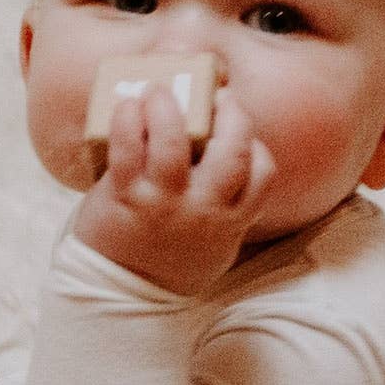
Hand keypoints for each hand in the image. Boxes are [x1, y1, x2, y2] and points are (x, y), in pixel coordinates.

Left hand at [70, 82, 278, 295]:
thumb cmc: (170, 257)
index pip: (264, 173)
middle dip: (231, 114)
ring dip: (170, 107)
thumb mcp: (216, 241)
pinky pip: (126, 150)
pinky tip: (127, 107)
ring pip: (176, 143)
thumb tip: (228, 156)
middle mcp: (202, 208)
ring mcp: (162, 202)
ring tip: (159, 90)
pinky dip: (127, 121)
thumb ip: (228, 206)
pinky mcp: (123, 197)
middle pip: (233, 150)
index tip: (240, 126)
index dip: (257, 144)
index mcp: (231, 219)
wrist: (120, 294)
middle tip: (217, 95)